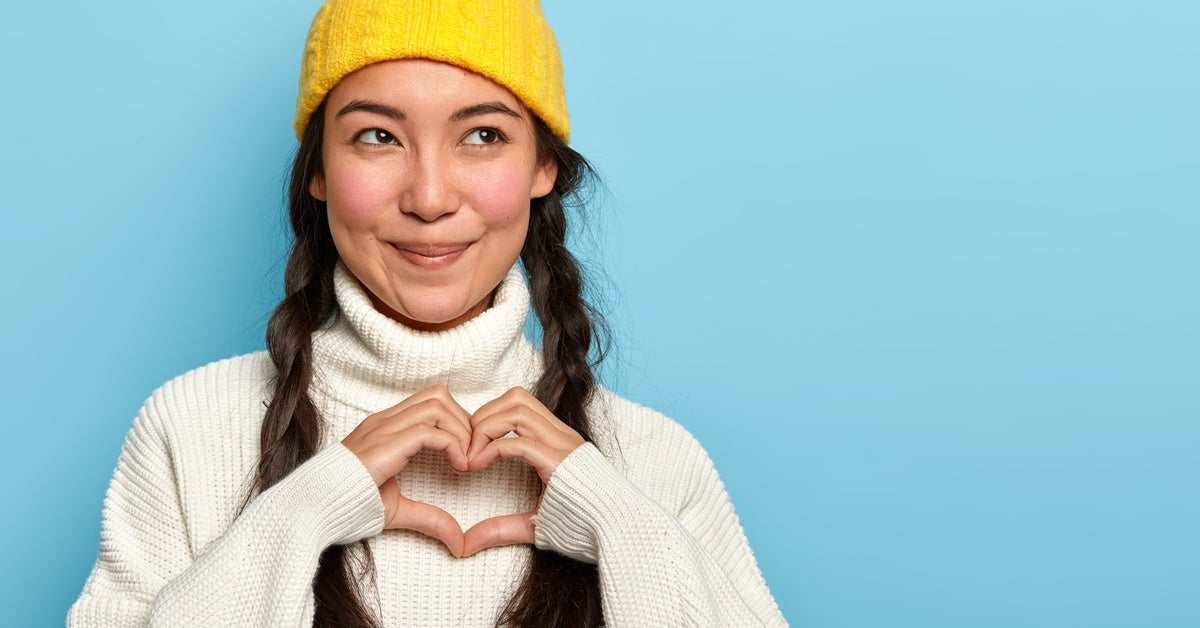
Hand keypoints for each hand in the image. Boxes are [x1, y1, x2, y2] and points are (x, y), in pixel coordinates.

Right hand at [341, 385, 471, 555]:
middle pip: (438, 395)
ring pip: (437, 405)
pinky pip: (430, 430)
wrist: (312, 508)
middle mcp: (385, 421)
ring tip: (467, 460)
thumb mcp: (397, 510)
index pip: (430, 402)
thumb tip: (459, 541)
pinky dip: (453, 444)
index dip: (455, 422)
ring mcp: (384, 428)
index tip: (467, 453)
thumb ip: (429, 518)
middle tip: (472, 453)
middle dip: (463, 420)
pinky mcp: (386, 443)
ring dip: (461, 430)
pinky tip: (459, 467)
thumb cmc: (347, 506)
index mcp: (385, 427)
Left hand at [461, 386, 585, 556]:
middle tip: (467, 446)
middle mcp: (562, 436)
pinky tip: (477, 465)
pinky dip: (492, 448)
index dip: (490, 417)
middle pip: (516, 397)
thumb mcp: (534, 523)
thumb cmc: (584, 528)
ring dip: (486, 426)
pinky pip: (520, 442)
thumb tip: (467, 543)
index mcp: (559, 441)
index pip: (521, 404)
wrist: (619, 533)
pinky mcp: (561, 462)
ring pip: (518, 409)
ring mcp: (563, 445)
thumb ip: (501, 528)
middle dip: (484, 415)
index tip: (472, 448)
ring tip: (471, 455)